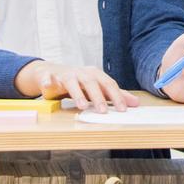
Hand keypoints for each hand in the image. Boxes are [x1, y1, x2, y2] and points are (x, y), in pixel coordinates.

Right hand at [16, 61, 137, 111]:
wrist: (54, 72)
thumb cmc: (80, 82)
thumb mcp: (98, 87)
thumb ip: (115, 95)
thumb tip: (135, 103)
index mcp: (95, 74)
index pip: (108, 84)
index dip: (116, 96)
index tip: (123, 110)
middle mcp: (81, 73)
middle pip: (91, 83)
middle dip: (97, 97)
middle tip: (103, 111)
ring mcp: (65, 74)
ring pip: (71, 82)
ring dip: (76, 93)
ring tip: (81, 106)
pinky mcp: (49, 77)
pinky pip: (47, 79)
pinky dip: (47, 82)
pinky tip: (47, 87)